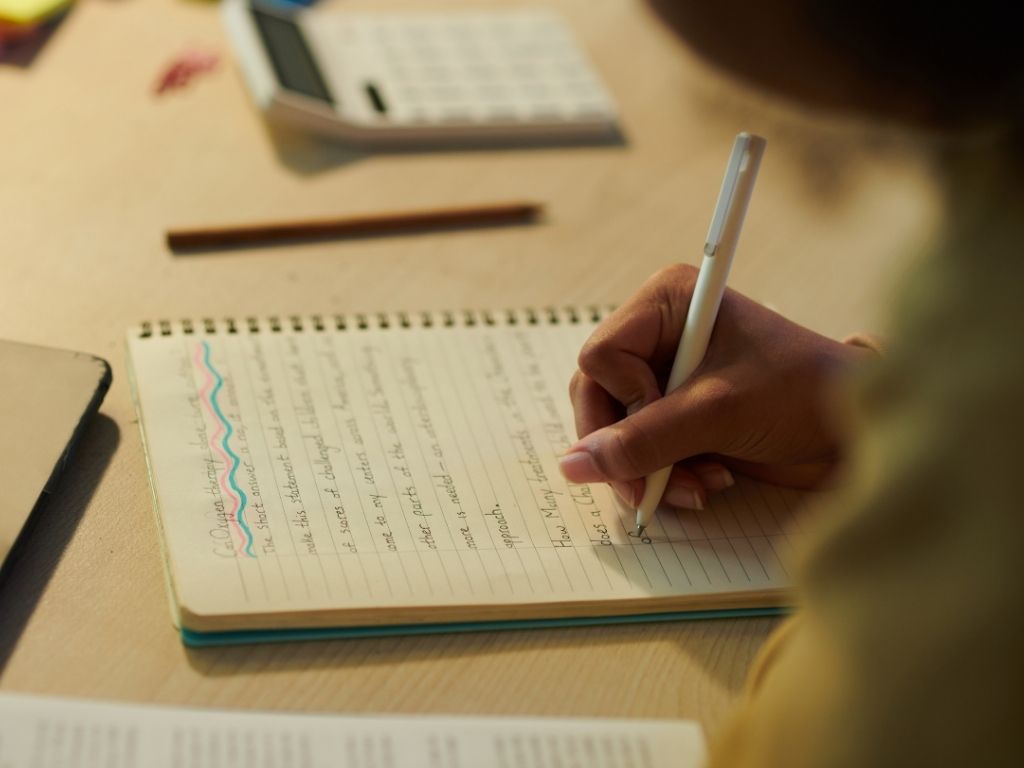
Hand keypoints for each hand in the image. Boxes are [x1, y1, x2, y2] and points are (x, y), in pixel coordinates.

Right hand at [559, 264, 869, 509]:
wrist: (859, 431)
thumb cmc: (803, 395)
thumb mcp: (717, 413)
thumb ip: (643, 440)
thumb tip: (572, 466)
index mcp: (667, 303)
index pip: (599, 357)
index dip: (623, 399)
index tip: (668, 418)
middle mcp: (661, 334)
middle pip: (598, 397)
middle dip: (628, 449)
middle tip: (649, 491)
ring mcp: (668, 376)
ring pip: (616, 430)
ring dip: (651, 469)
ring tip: (699, 487)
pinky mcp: (680, 412)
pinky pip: (643, 448)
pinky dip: (668, 474)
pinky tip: (707, 483)